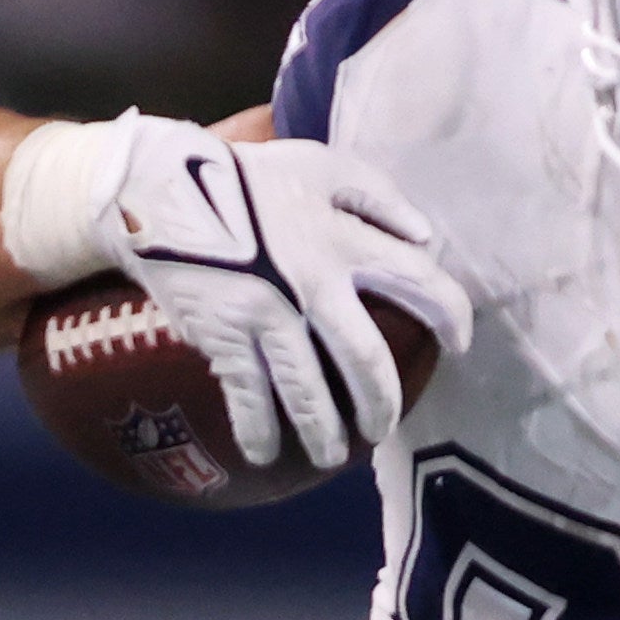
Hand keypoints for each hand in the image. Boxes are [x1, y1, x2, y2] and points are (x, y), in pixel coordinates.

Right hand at [17, 113, 470, 480]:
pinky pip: (247, 397)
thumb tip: (424, 237)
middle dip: (380, 403)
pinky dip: (257, 430)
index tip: (458, 344)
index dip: (450, 316)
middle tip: (381, 427)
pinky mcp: (225, 335)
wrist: (161, 190)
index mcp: (343, 238)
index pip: (419, 281)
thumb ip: (377, 197)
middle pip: (365, 361)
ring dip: (323, 433)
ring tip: (329, 454)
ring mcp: (266, 314)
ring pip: (307, 393)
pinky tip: (263, 452)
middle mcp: (312, 282)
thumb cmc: (248, 179)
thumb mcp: (320, 164)